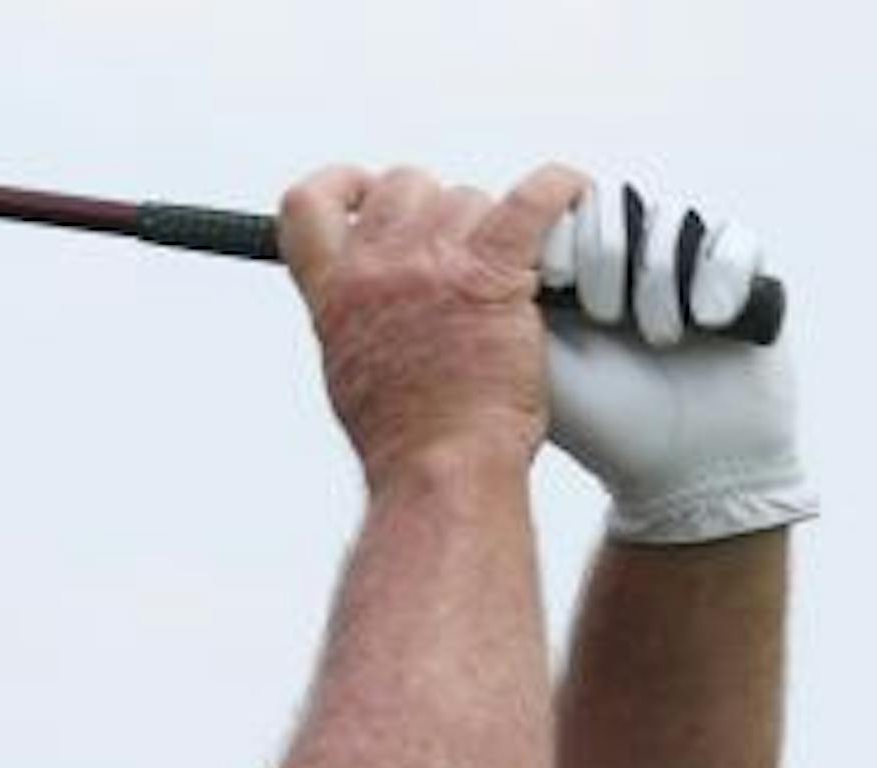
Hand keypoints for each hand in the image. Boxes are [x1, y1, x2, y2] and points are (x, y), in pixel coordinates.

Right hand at [280, 160, 588, 488]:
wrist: (441, 471)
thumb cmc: (406, 443)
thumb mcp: (348, 373)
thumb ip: (355, 320)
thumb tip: (373, 303)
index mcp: (335, 294)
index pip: (308, 206)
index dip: (341, 186)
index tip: (365, 192)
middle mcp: (378, 268)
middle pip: (404, 187)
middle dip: (432, 212)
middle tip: (457, 254)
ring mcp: (434, 265)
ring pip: (466, 198)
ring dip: (487, 226)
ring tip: (505, 274)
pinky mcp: (493, 271)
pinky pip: (533, 199)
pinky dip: (557, 189)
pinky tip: (569, 194)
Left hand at [541, 180, 818, 542]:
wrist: (685, 471)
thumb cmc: (605, 428)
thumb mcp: (541, 367)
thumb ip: (508, 311)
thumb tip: (476, 259)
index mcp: (583, 278)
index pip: (569, 216)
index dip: (565, 234)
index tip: (554, 278)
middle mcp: (634, 265)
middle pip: (618, 207)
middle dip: (607, 253)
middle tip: (601, 312)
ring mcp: (690, 269)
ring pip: (673, 222)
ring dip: (659, 277)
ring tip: (659, 336)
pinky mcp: (742, 280)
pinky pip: (733, 244)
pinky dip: (718, 277)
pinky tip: (706, 321)